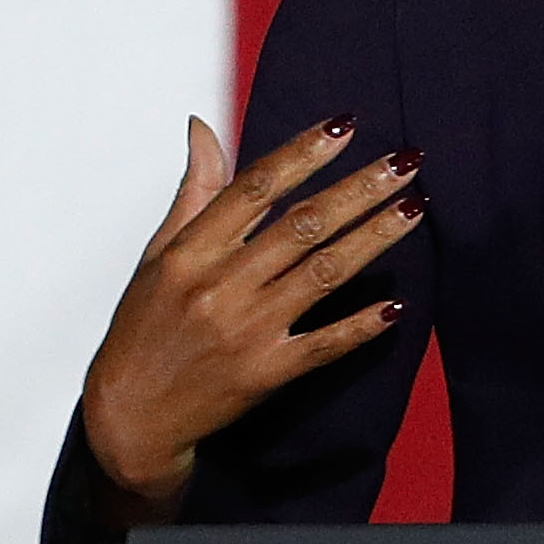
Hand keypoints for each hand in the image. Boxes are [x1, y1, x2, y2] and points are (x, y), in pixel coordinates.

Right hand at [81, 114, 425, 515]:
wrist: (129, 417)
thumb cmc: (144, 330)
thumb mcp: (158, 255)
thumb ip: (194, 191)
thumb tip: (203, 128)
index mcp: (192, 253)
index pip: (255, 188)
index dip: (303, 153)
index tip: (345, 126)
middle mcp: (221, 287)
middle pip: (303, 226)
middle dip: (360, 188)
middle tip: (406, 160)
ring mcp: (247, 332)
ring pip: (323, 274)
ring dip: (374, 238)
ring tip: (415, 206)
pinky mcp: (266, 373)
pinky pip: (323, 344)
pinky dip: (360, 325)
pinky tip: (395, 304)